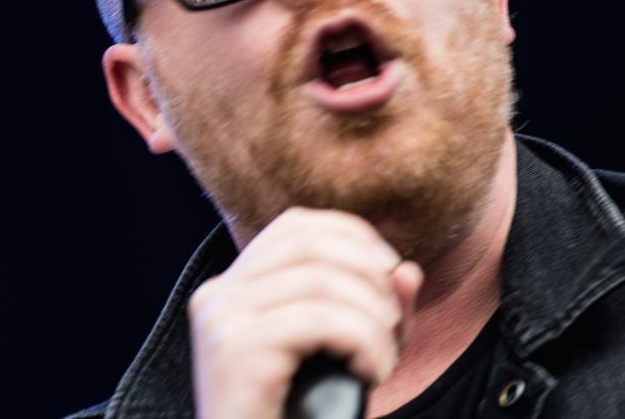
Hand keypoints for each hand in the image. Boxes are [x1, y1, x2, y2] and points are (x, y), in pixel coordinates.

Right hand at [188, 207, 422, 418]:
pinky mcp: (237, 348)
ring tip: (382, 358)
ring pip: (320, 281)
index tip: (389, 270)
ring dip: (371, 318)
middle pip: (309, 244)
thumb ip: (375, 310)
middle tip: (392, 319)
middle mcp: (218, 292)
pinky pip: (320, 321)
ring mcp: (222, 317)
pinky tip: (370, 373)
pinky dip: (363, 343)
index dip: (351, 234)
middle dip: (368, 273)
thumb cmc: (295, 416)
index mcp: (231, 286)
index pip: (294, 225)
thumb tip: (406, 270)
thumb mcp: (344, 354)